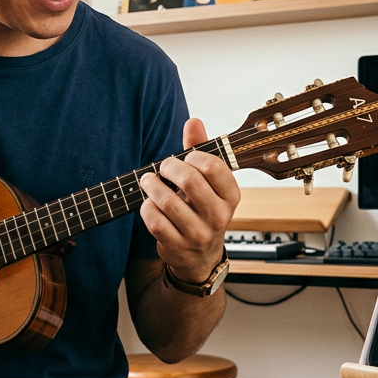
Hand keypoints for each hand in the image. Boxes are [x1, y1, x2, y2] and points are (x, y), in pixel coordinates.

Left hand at [139, 119, 240, 282]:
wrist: (200, 256)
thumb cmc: (202, 209)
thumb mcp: (208, 182)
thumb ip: (200, 149)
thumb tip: (193, 121)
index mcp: (231, 196)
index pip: (213, 166)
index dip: (192, 156)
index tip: (184, 157)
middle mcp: (218, 216)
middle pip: (189, 180)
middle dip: (169, 167)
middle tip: (162, 167)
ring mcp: (198, 234)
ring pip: (167, 201)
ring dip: (151, 186)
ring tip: (148, 181)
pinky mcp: (177, 246)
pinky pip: (154, 220)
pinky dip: (146, 207)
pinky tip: (149, 203)